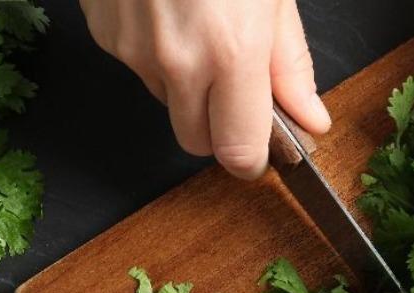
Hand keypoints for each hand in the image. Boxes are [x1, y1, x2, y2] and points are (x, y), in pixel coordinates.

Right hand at [80, 0, 330, 178]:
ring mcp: (132, 49)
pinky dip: (156, 50)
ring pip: (165, 100)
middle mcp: (175, 62)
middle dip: (218, 126)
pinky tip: (168, 8)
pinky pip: (137, 64)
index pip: (236, 152)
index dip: (252, 157)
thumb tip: (309, 120)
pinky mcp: (103, 32)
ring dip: (187, 83)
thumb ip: (290, 65)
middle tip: (238, 84)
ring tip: (202, 23)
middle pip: (195, 142)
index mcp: (229, 53)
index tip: (265, 146)